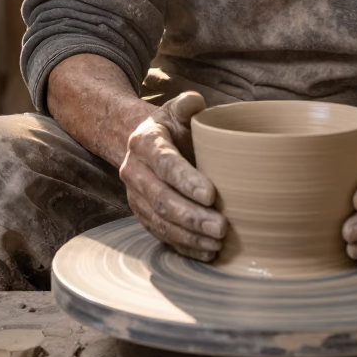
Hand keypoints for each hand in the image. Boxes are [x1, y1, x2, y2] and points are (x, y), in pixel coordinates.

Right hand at [119, 91, 226, 260]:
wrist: (143, 143)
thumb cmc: (170, 126)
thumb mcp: (176, 109)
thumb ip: (187, 105)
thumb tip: (197, 103)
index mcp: (145, 142)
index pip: (165, 164)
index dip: (187, 181)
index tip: (212, 195)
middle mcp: (134, 171)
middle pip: (161, 199)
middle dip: (191, 216)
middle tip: (221, 227)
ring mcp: (135, 196)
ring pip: (159, 221)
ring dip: (188, 236)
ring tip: (216, 243)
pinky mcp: (141, 214)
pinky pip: (160, 234)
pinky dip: (183, 246)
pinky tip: (206, 252)